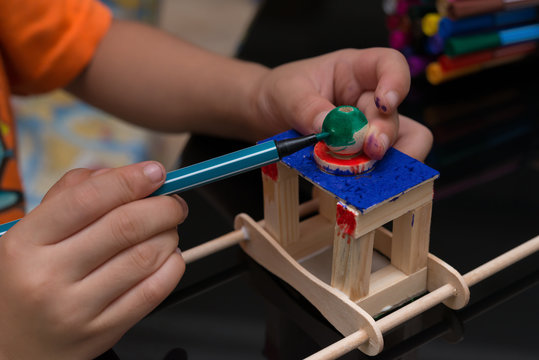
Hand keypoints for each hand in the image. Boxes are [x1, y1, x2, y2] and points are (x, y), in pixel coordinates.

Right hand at [0, 162, 186, 358]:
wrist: (16, 346)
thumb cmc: (29, 280)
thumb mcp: (31, 234)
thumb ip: (71, 195)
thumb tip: (120, 173)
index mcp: (26, 243)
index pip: (88, 199)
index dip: (130, 180)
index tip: (156, 173)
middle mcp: (49, 276)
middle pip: (125, 226)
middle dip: (163, 207)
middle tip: (173, 203)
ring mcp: (77, 308)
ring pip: (147, 256)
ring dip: (170, 235)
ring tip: (166, 230)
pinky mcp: (104, 332)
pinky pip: (155, 290)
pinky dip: (172, 265)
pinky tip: (166, 257)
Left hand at [253, 48, 432, 160]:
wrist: (266, 116)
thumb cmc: (280, 93)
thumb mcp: (287, 93)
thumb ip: (308, 109)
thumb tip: (332, 129)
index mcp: (354, 70)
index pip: (390, 65)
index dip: (397, 82)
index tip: (386, 104)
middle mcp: (368, 98)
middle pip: (393, 114)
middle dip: (385, 134)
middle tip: (371, 151)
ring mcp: (368, 128)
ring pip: (399, 143)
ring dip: (385, 160)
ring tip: (360, 170)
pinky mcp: (362, 154)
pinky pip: (380, 166)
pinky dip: (371, 176)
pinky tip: (350, 181)